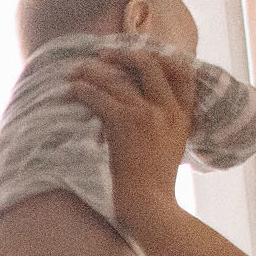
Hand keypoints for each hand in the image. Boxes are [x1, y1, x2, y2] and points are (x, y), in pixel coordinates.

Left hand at [67, 47, 196, 245]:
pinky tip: (72, 90)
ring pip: (119, 79)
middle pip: (150, 65)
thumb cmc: (153, 184)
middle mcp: (168, 111)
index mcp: (183, 117)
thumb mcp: (170, 149)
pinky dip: (83, 90)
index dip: (163, 56)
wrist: (149, 205)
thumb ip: (164, 126)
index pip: (183, 73)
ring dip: (94, 71)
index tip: (142, 50)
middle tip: (103, 55)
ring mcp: (148, 115)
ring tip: (77, 70)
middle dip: (124, 55)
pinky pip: (100, 97)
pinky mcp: (125, 124)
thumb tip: (142, 109)